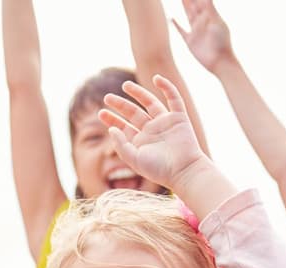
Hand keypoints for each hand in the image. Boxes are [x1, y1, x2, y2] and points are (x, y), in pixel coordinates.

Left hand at [98, 75, 204, 192]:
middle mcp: (152, 131)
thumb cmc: (159, 169)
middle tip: (107, 97)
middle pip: (133, 113)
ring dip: (139, 93)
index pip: (123, 127)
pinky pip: (174, 99)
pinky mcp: (179, 118)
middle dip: (120, 105)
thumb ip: (121, 145)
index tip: (101, 113)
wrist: (184, 170)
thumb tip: (111, 129)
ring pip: (150, 103)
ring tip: (125, 85)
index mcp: (141, 142)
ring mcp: (166, 123)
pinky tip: (157, 78)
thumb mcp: (134, 159)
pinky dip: (167, 88)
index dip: (112, 119)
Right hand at [172, 0, 233, 72]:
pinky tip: (172, 19)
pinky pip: (181, 31)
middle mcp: (202, 21)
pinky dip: (176, 25)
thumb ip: (210, 7)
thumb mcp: (216, 22)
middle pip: (193, 4)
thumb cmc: (222, 42)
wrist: (221, 62)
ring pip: (187, 14)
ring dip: (184, 5)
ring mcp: (196, 31)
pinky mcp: (190, 42)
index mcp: (209, 15)